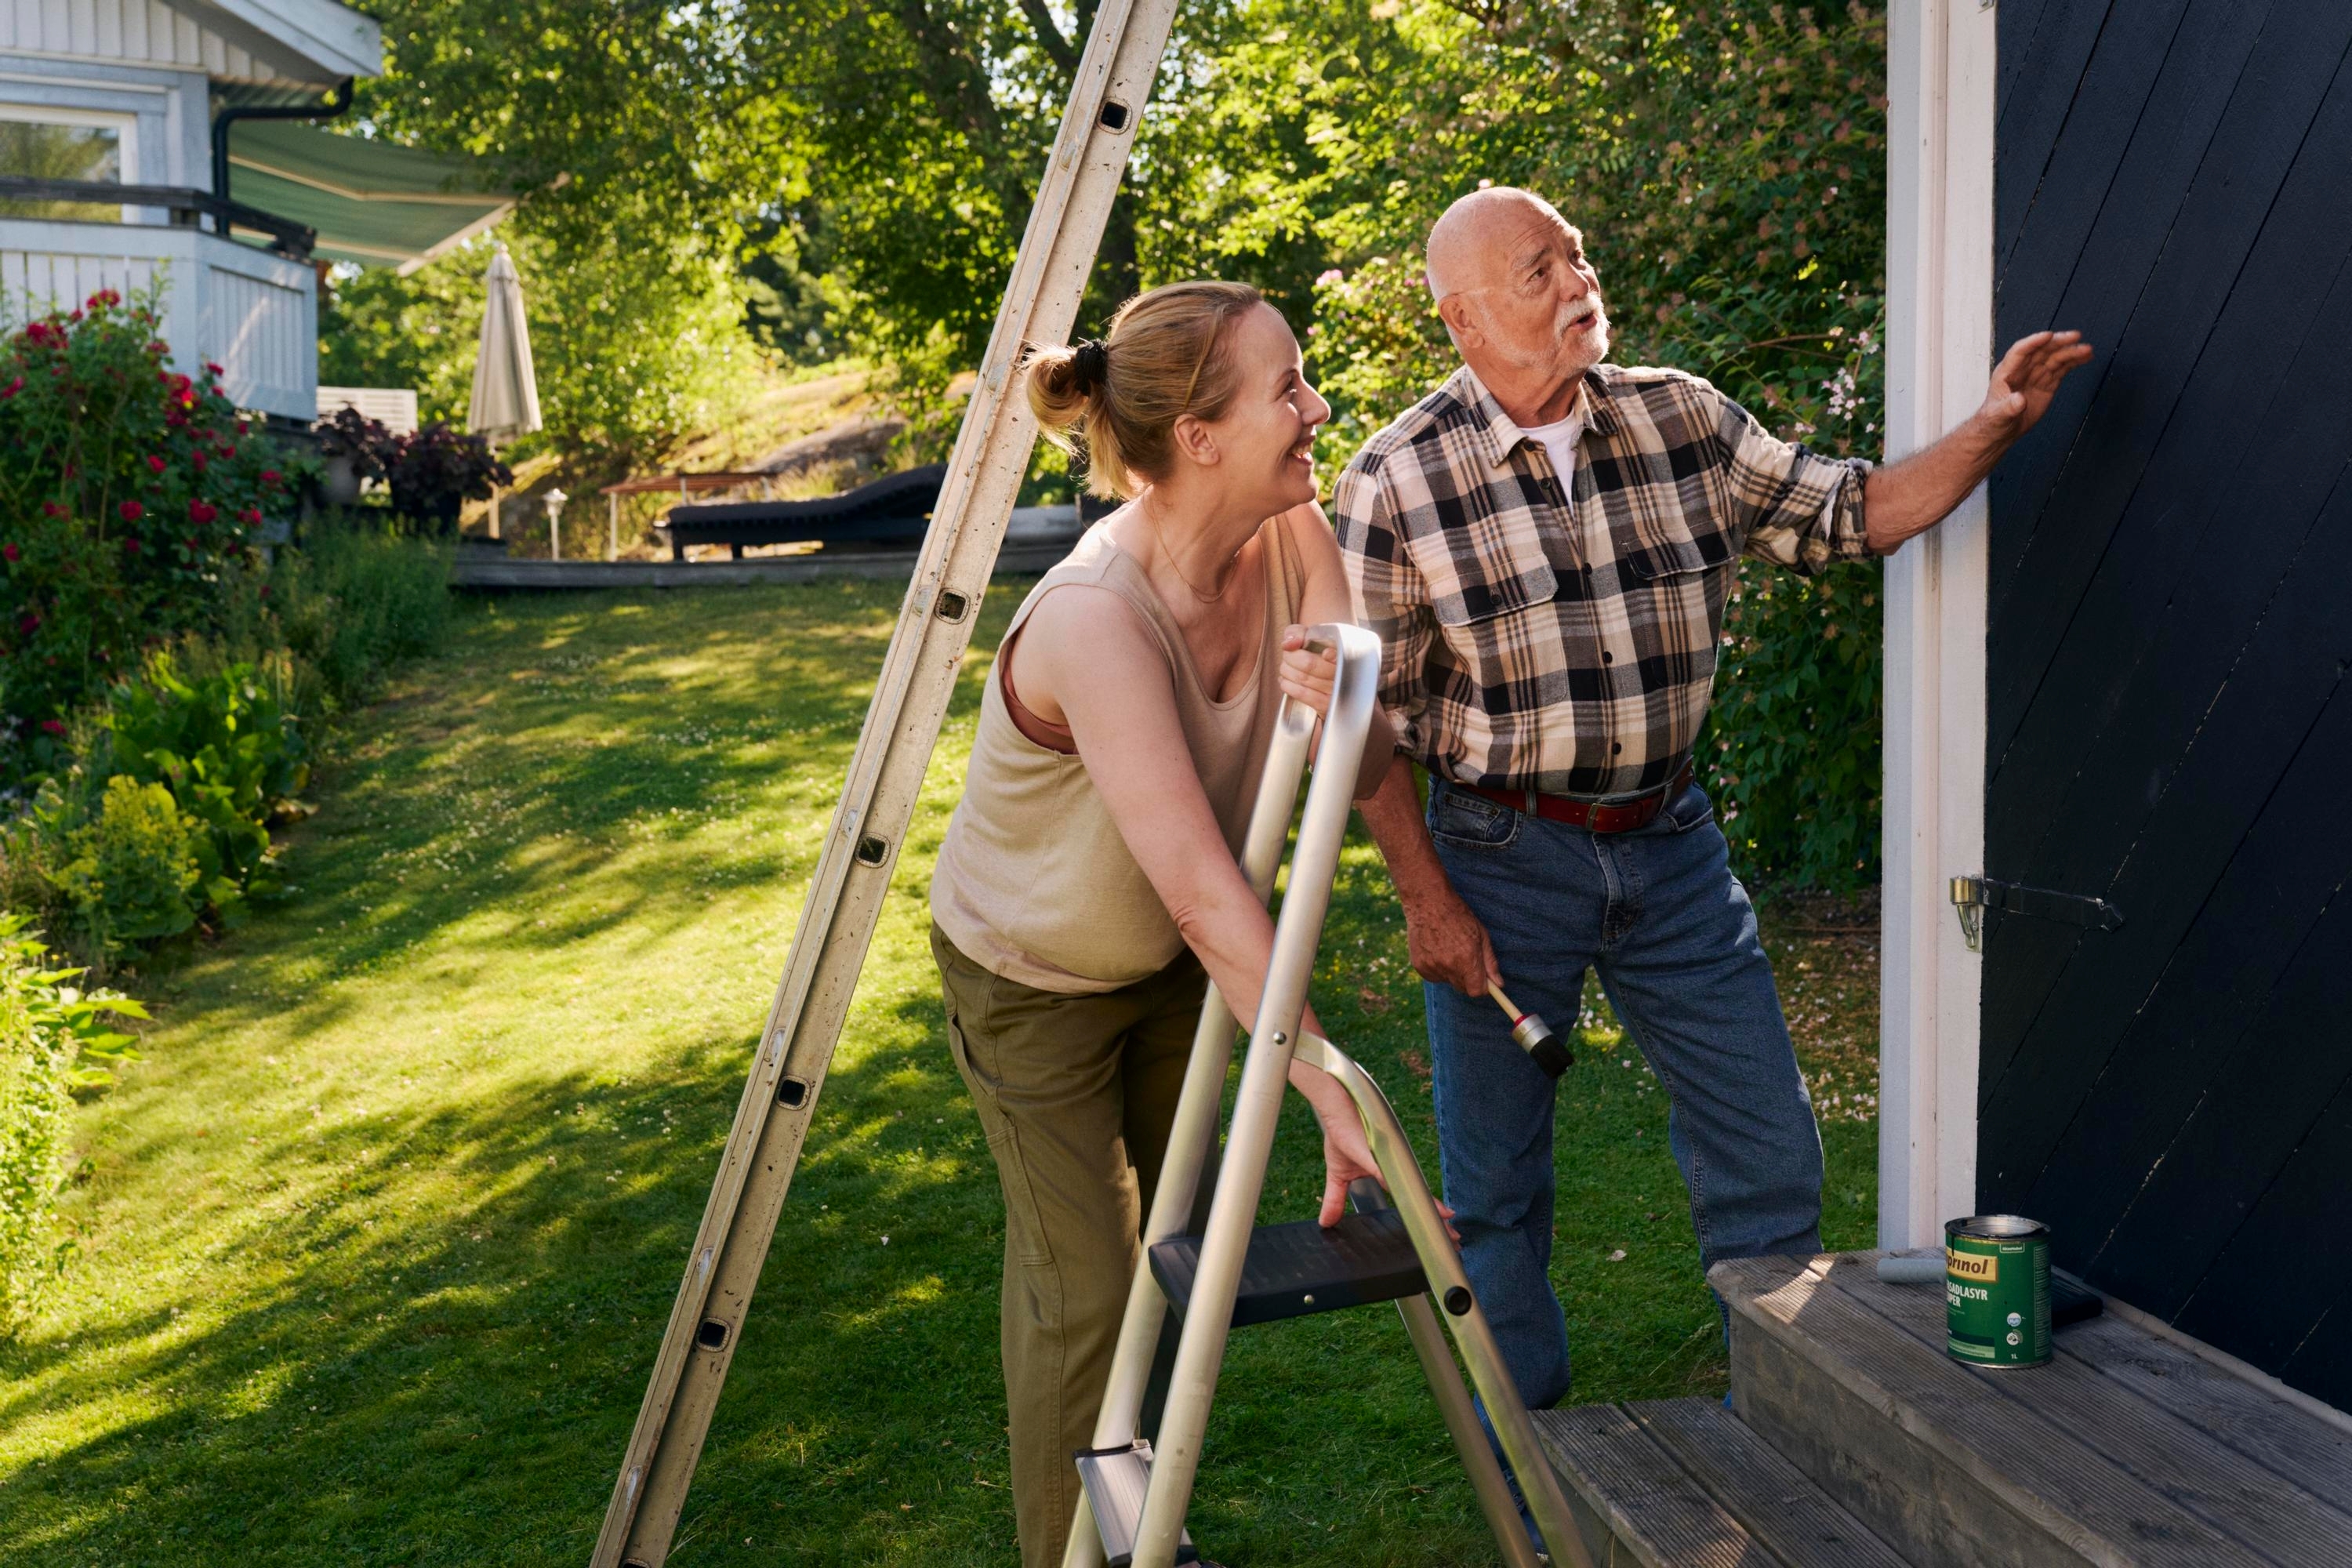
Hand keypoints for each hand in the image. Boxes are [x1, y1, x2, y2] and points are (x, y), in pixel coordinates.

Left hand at [1276, 625, 1335, 715]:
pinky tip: (1285, 679)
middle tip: (1288, 655)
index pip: (1339, 654)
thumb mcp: (1309, 634)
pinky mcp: (1327, 705)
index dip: (1330, 654)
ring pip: (1302, 678)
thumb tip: (1288, 645)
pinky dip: (1287, 685)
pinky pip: (1302, 694)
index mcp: (1345, 652)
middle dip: (1290, 657)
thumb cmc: (1317, 649)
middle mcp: (1343, 674)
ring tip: (1286, 667)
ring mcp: (1335, 692)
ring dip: (1286, 671)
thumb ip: (1297, 633)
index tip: (1324, 652)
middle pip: (1309, 664)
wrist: (1326, 672)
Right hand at [1291, 1058, 1458, 1238]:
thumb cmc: (1340, 1132)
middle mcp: (1394, 1166)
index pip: (1409, 1198)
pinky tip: (1432, 1207)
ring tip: (1449, 1225)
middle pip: (1419, 1198)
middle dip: (1436, 1219)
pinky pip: (1401, 1180)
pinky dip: (1417, 1194)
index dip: (1425, 1215)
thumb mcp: (1338, 1174)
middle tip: (1455, 1238)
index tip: (1441, 1234)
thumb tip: (1325, 1222)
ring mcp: (1392, 1161)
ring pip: (1417, 1191)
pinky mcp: (1384, 1155)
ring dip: (1433, 1210)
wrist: (1336, 1105)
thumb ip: (1336, 1199)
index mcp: (1386, 1171)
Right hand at [1403, 883, 1502, 996]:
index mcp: (1467, 959)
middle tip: (1466, 958)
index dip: (1482, 987)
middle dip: (1468, 979)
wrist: (1428, 902)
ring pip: (1448, 981)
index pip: (1477, 991)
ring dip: (1451, 972)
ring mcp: (1432, 967)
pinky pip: (1434, 976)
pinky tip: (1436, 949)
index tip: (1483, 980)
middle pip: (1463, 988)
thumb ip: (1490, 963)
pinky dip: (1437, 968)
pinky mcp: (1419, 966)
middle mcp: (1449, 966)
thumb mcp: (1481, 935)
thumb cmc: (1458, 915)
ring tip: (1448, 948)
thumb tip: (1499, 984)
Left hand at [1979, 329, 2093, 439]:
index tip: (2048, 335)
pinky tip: (2086, 356)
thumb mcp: (1998, 416)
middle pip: (2042, 350)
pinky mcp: (2047, 383)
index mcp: (2006, 372)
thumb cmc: (1993, 420)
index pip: (2020, 351)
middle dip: (2058, 342)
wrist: (2001, 430)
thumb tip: (2019, 400)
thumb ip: (2008, 407)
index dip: (2034, 342)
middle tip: (2075, 337)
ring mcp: (2036, 375)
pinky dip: (2074, 362)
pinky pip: (2062, 369)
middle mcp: (2023, 369)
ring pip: (2055, 358)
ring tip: (2087, 349)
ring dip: (2070, 352)